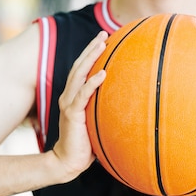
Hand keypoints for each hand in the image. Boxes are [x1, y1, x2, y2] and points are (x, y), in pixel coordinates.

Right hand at [51, 31, 107, 182]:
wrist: (68, 161)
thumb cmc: (85, 143)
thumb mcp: (95, 121)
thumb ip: (103, 109)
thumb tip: (127, 103)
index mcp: (73, 96)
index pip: (81, 70)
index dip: (90, 54)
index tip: (104, 40)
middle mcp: (69, 96)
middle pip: (79, 66)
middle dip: (91, 48)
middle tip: (103, 34)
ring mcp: (69, 104)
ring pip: (79, 75)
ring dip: (91, 57)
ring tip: (102, 44)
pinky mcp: (72, 114)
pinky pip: (83, 95)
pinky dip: (92, 83)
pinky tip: (102, 73)